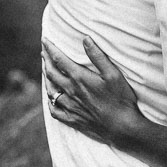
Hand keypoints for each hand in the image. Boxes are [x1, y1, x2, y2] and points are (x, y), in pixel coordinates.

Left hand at [41, 37, 148, 151]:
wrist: (122, 127)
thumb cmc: (120, 99)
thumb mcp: (113, 74)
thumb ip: (98, 56)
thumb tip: (85, 39)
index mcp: (79, 78)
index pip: (59, 59)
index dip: (50, 48)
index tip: (45, 40)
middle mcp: (70, 91)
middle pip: (51, 73)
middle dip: (46, 60)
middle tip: (43, 51)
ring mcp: (70, 107)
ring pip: (51, 90)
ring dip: (46, 78)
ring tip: (46, 70)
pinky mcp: (72, 119)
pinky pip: (54, 110)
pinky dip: (50, 102)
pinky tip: (51, 98)